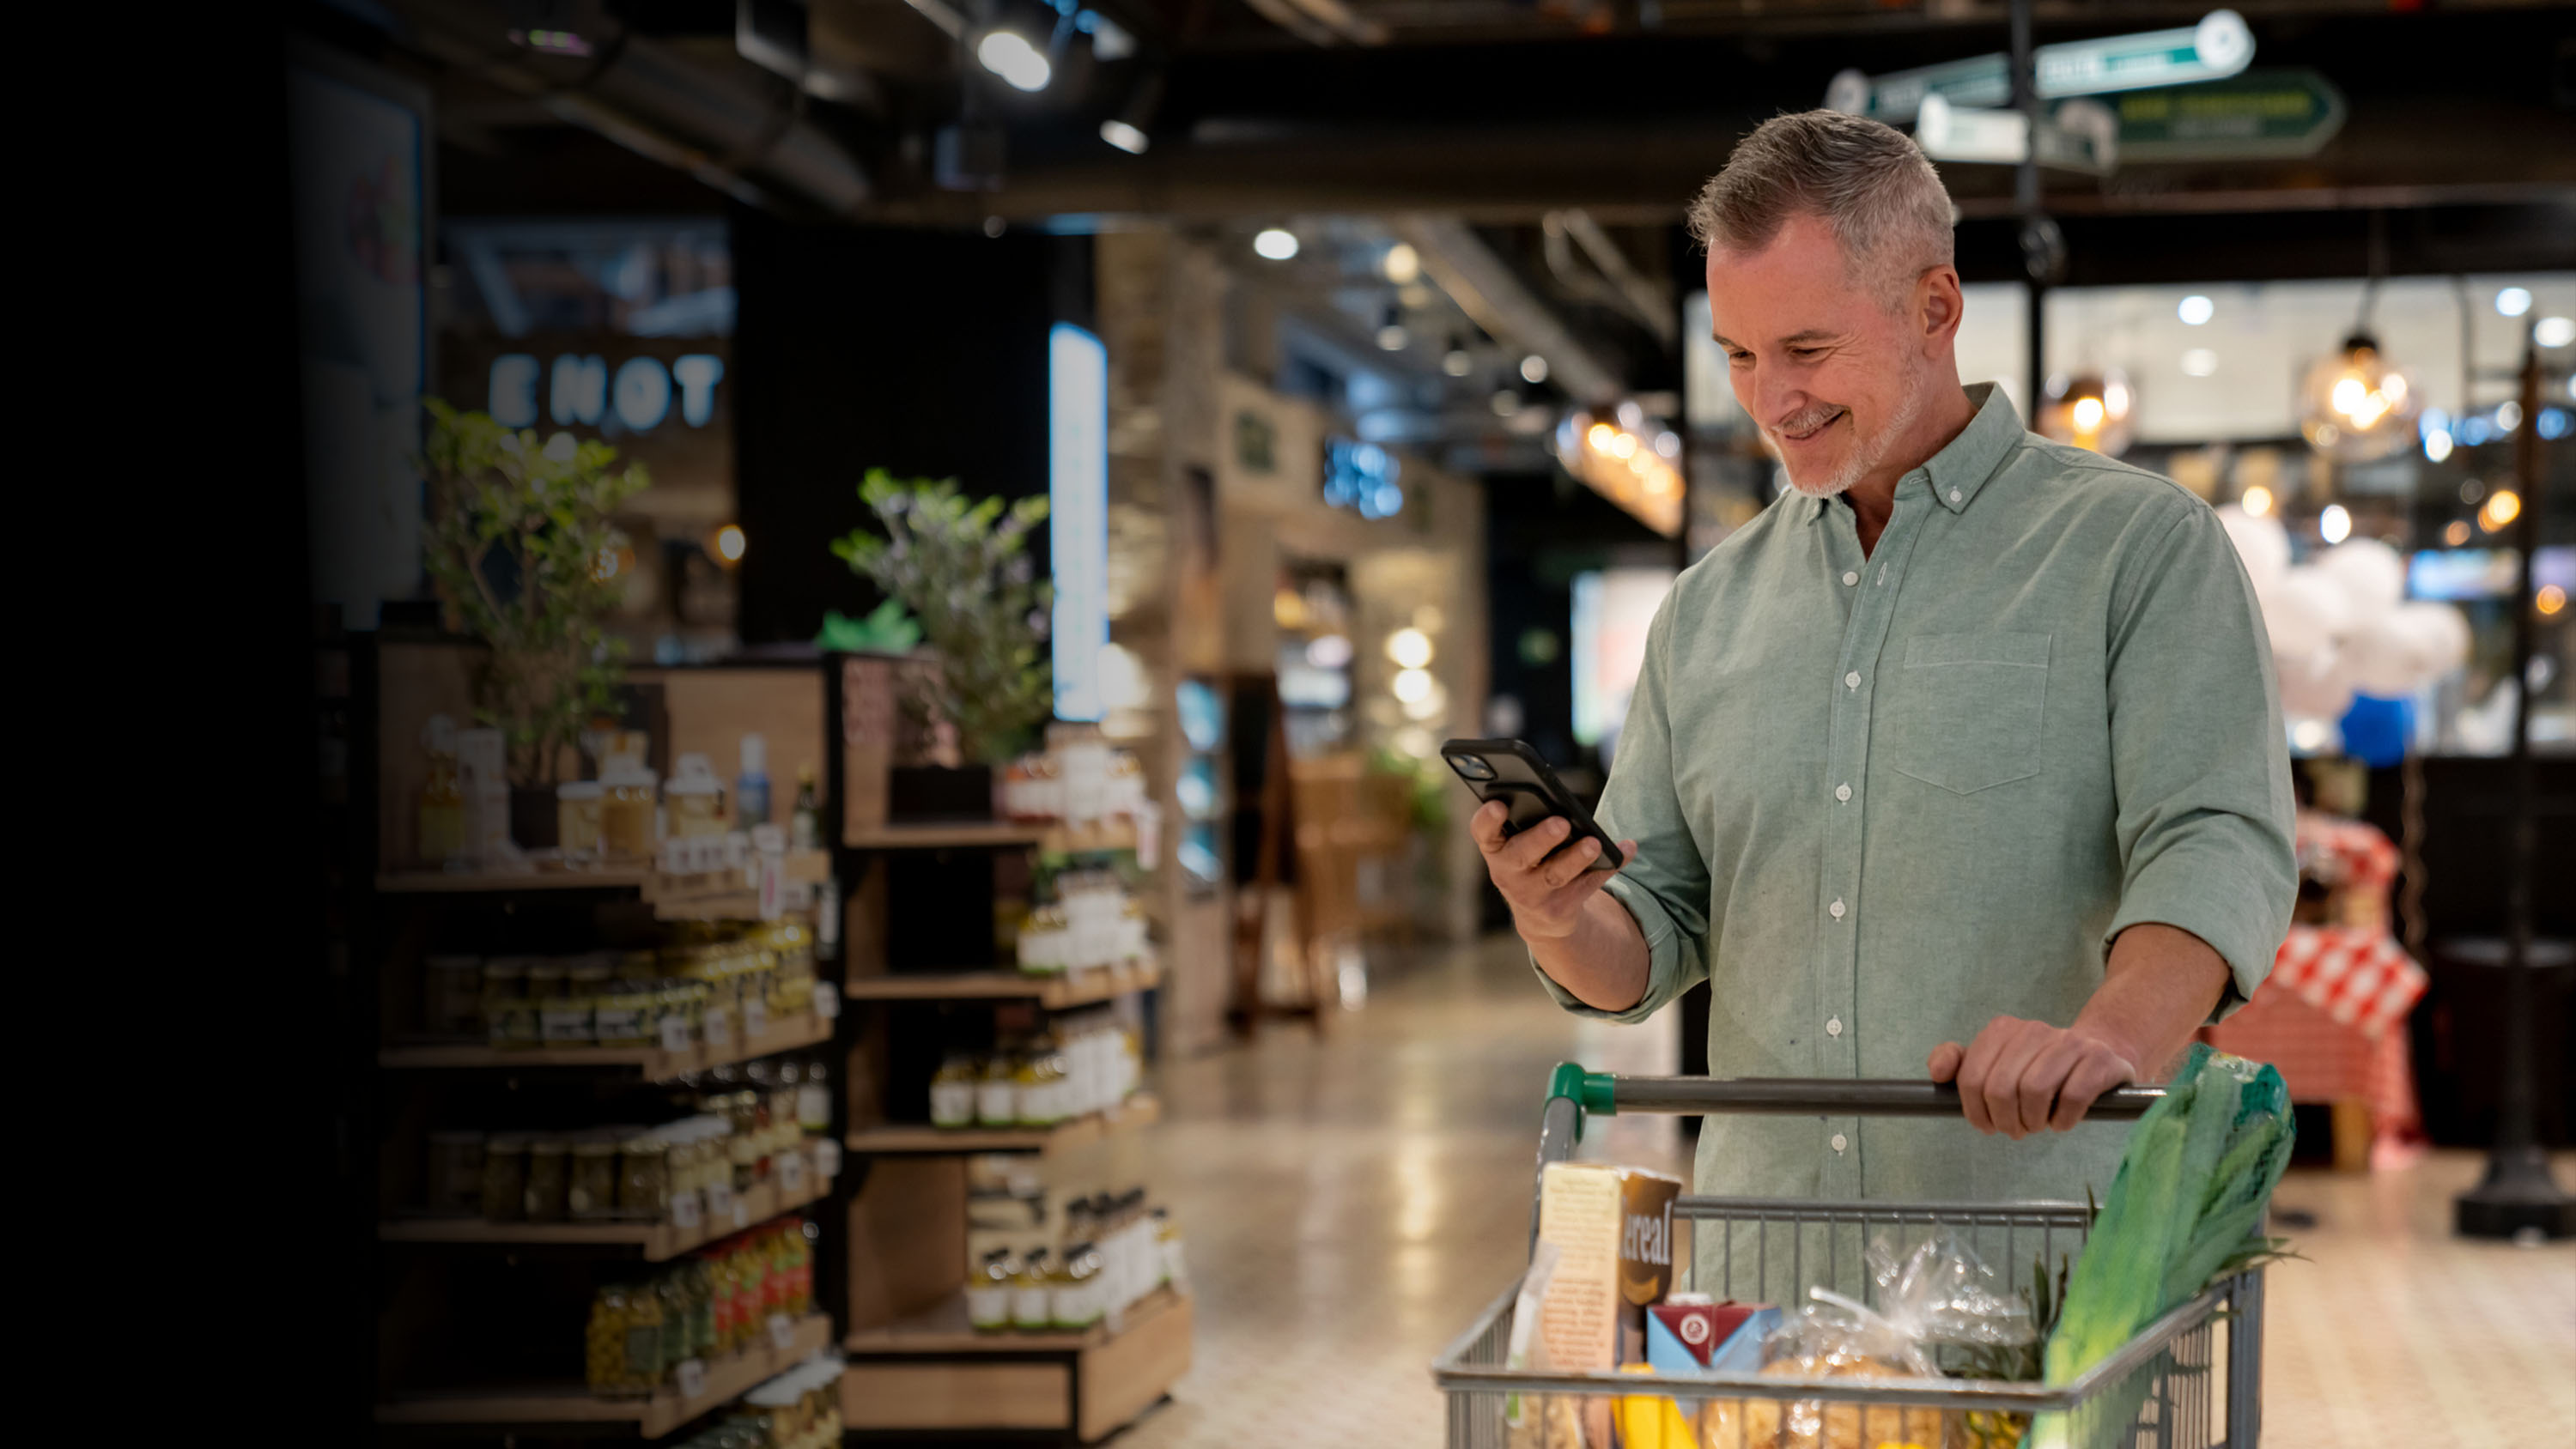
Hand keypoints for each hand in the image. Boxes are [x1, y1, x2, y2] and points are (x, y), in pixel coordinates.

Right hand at [1469, 801, 1635, 941]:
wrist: (1537, 914)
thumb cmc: (1530, 859)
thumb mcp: (1520, 843)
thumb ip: (1531, 819)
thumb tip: (1563, 800)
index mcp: (1495, 847)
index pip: (1483, 832)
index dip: (1488, 819)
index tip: (1499, 805)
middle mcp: (1507, 873)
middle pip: (1521, 855)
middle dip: (1540, 839)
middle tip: (1560, 823)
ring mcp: (1532, 895)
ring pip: (1556, 874)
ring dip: (1576, 857)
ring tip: (1594, 842)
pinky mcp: (1559, 909)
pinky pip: (1587, 885)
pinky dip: (1609, 866)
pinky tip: (1627, 850)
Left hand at [1928, 1016, 2138, 1138]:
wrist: (2101, 1054)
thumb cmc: (2040, 1067)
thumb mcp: (1996, 1063)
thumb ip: (1959, 1065)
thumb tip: (1937, 1073)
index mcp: (2002, 1030)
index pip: (1971, 1078)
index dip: (1975, 1111)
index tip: (1987, 1125)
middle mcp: (2034, 1030)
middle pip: (2000, 1088)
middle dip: (2004, 1120)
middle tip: (2015, 1130)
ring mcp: (2070, 1043)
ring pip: (2034, 1090)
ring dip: (2033, 1120)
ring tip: (2038, 1125)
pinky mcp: (2099, 1061)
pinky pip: (2072, 1097)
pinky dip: (2062, 1119)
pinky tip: (2061, 1121)